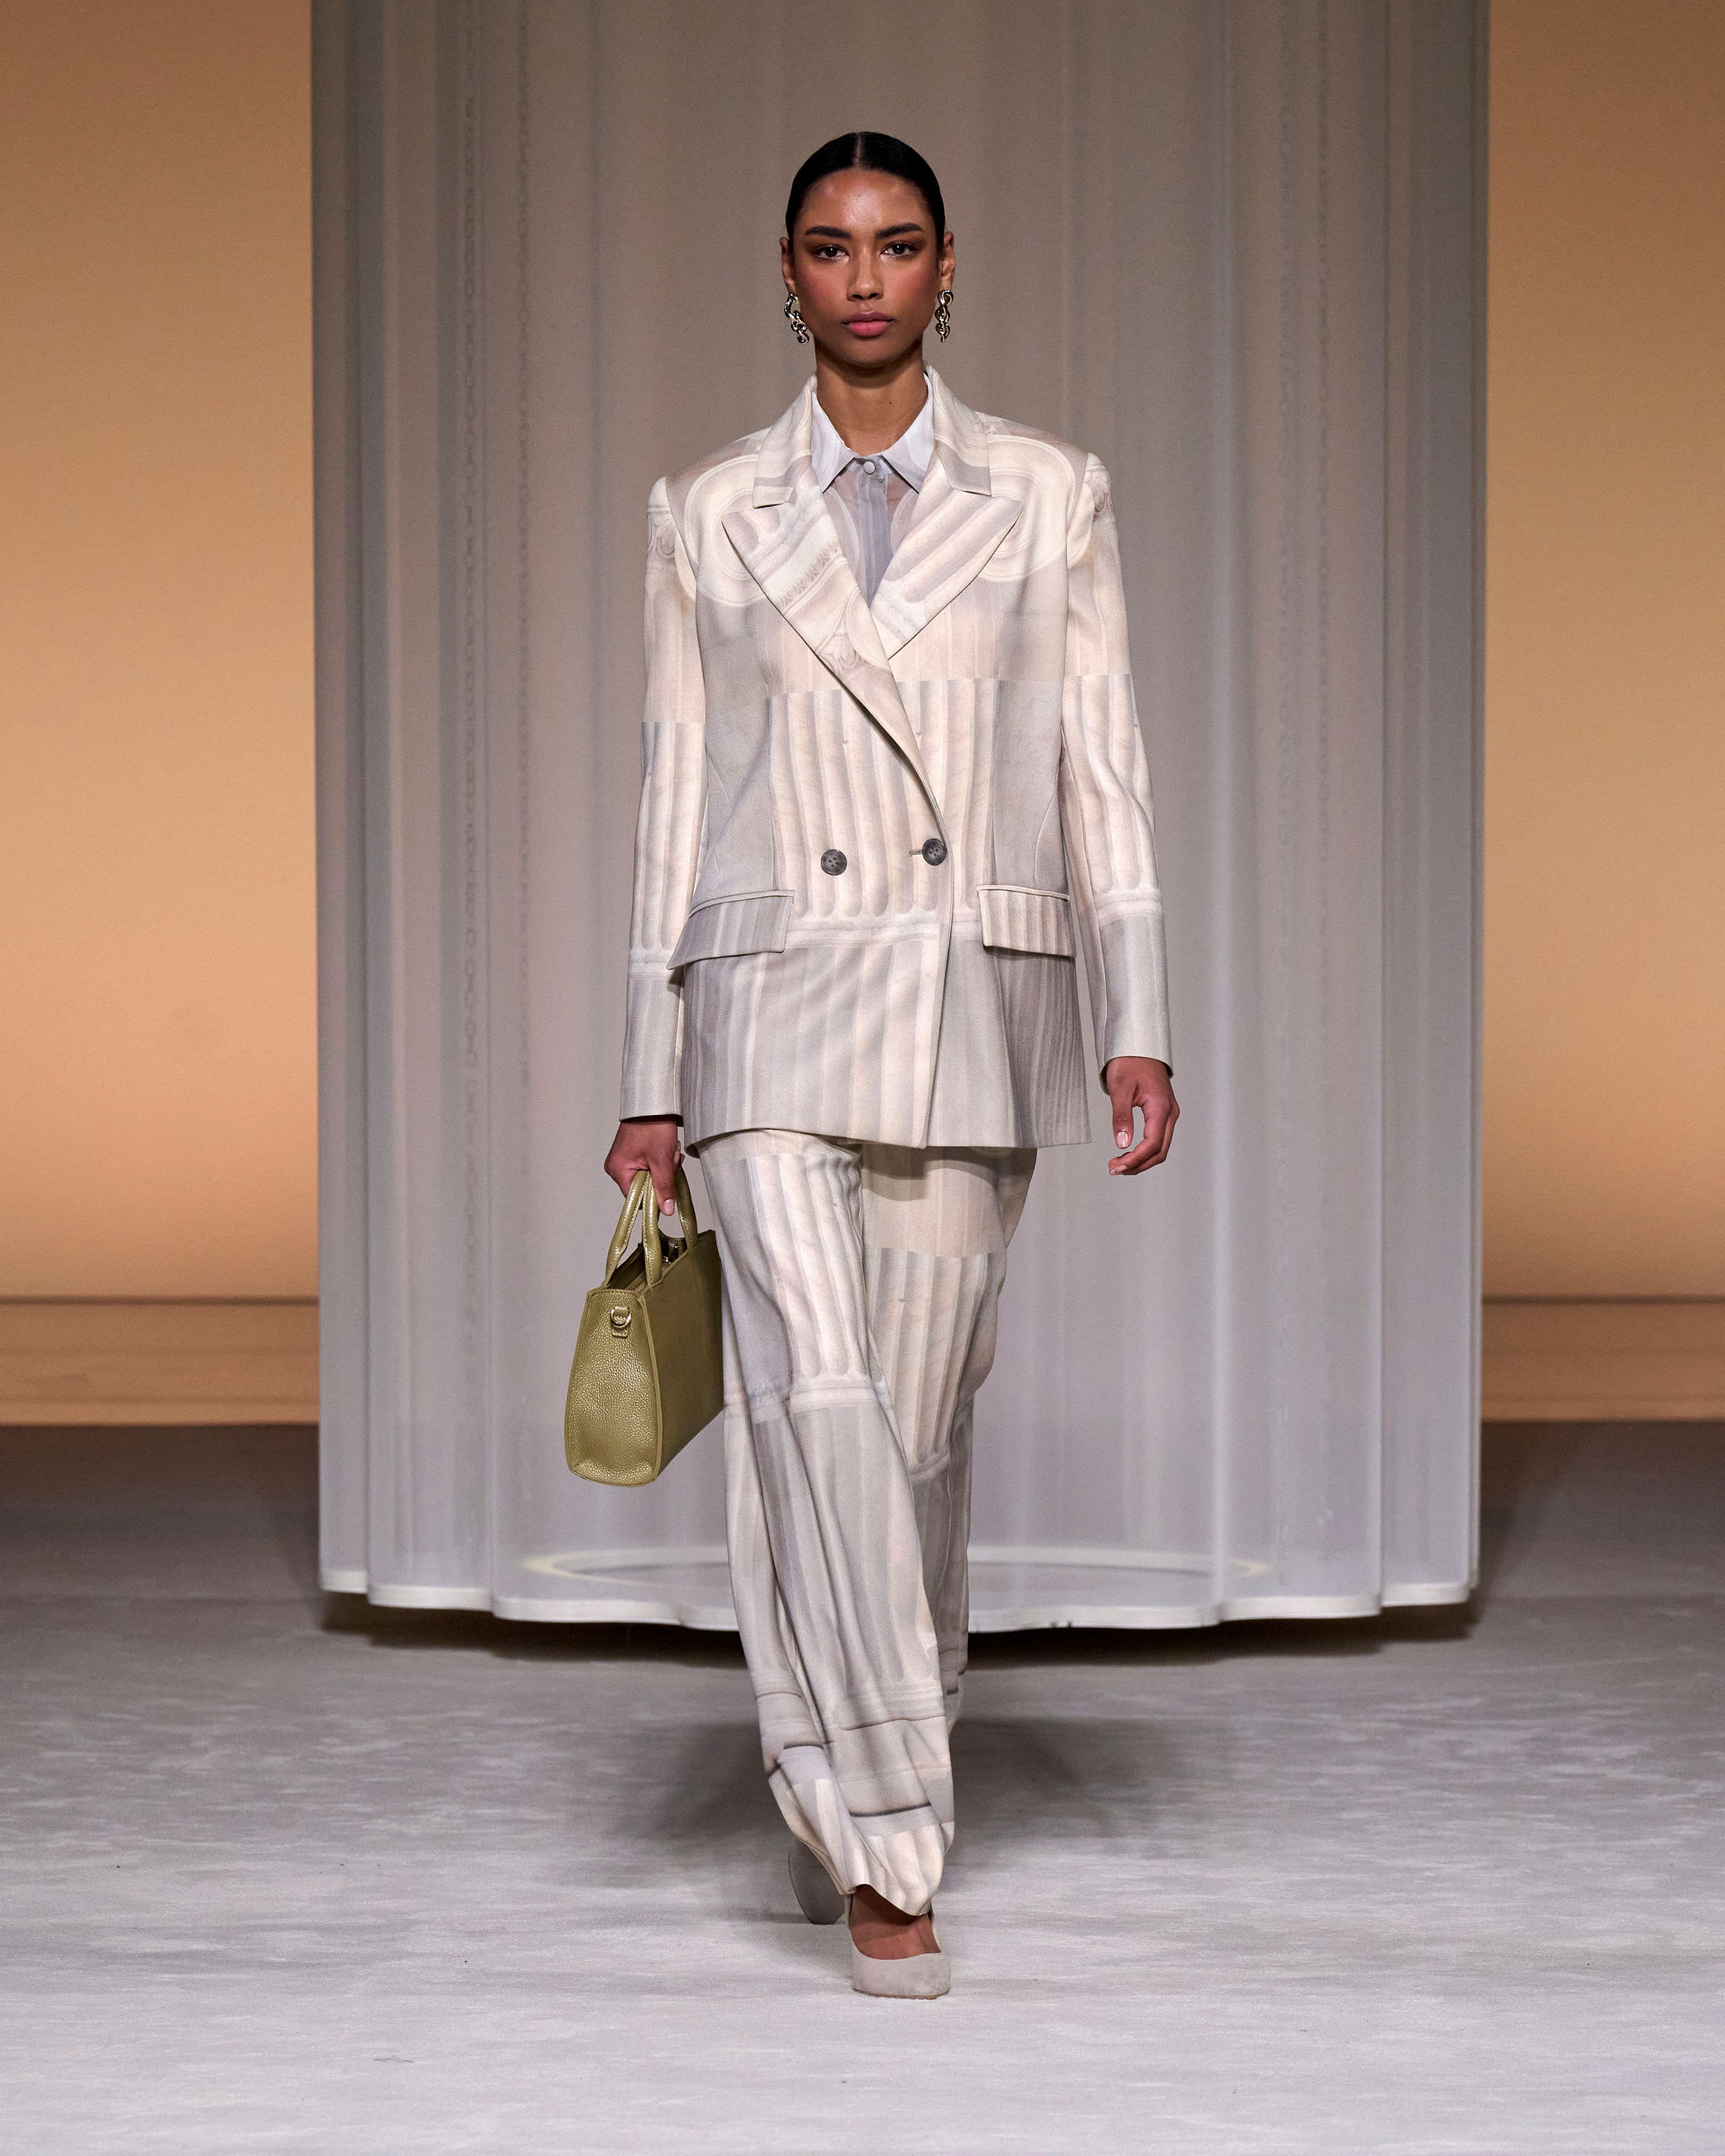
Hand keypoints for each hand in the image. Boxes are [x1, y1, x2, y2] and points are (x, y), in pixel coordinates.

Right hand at [604, 1115, 683, 1216]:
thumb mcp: (662, 1159)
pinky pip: (648, 1167)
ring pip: (649, 1177)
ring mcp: (624, 1159)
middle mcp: (616, 1167)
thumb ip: (664, 1187)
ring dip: (664, 1167)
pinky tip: (666, 1149)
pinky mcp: (632, 1154)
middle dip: (662, 1177)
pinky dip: (661, 1161)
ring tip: (669, 1151)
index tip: (666, 1184)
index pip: (635, 1198)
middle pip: (644, 1187)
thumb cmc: (653, 1125)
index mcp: (618, 1170)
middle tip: (670, 1160)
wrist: (654, 1102)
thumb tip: (666, 1210)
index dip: (653, 1195)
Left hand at [1104, 1057, 1177, 1175]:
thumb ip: (1121, 1116)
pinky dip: (1145, 1150)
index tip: (1118, 1167)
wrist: (1139, 1046)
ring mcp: (1169, 1113)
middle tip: (1115, 1169)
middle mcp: (1170, 1112)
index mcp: (1161, 1107)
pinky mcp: (1163, 1113)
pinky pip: (1159, 1138)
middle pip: (1160, 1151)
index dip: (1135, 1160)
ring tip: (1119, 1164)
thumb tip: (1122, 1143)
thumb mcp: (1120, 1088)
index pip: (1152, 1144)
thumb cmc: (1130, 1062)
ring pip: (1161, 1147)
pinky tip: (1129, 1153)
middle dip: (1138, 1164)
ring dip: (1141, 1160)